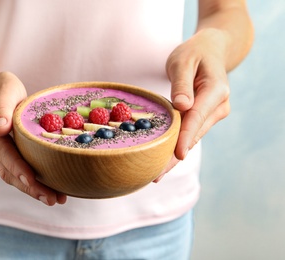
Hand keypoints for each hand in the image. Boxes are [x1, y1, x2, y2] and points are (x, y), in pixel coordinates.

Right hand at [0, 71, 66, 204]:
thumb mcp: (2, 89)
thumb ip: (1, 107)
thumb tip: (0, 128)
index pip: (3, 153)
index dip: (18, 168)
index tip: (33, 180)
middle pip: (8, 172)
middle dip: (30, 187)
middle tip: (52, 199)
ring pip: (12, 176)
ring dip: (32, 190)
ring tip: (55, 199)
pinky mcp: (4, 156)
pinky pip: (17, 172)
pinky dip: (32, 182)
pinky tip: (50, 188)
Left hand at [154, 29, 230, 181]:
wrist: (210, 51)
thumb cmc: (194, 53)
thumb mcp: (183, 62)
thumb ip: (181, 84)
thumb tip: (182, 106)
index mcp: (216, 90)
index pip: (197, 117)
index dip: (185, 136)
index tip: (176, 154)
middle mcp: (219, 106)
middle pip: (194, 134)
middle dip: (175, 155)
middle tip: (156, 174)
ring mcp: (213, 114)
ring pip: (192, 138)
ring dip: (175, 155)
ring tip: (156, 174)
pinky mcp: (205, 117)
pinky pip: (190, 134)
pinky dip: (177, 146)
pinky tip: (164, 161)